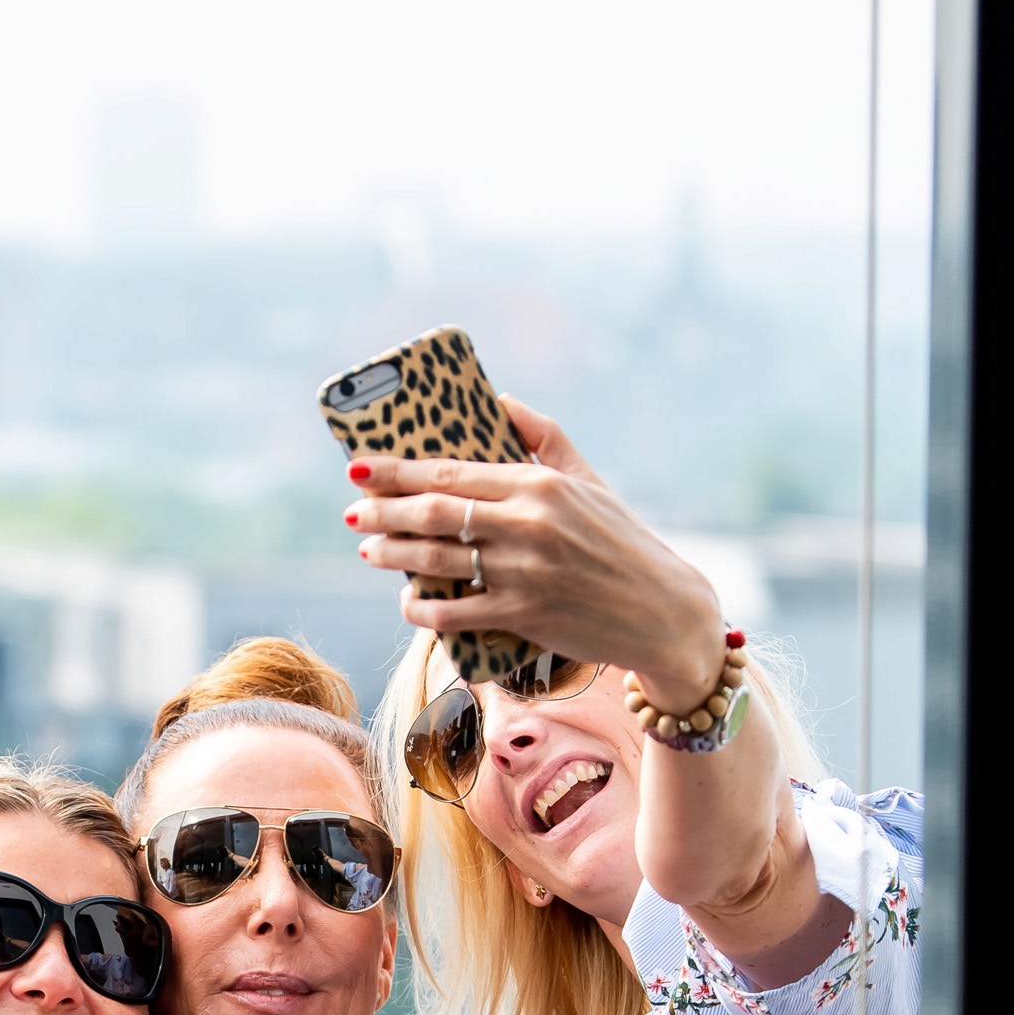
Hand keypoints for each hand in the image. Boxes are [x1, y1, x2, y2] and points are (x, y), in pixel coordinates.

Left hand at [345, 397, 722, 699]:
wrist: (661, 609)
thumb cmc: (621, 539)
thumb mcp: (588, 478)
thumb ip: (542, 436)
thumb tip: (499, 399)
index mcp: (538, 483)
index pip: (450, 471)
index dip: (396, 471)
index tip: (358, 468)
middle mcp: (528, 524)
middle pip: (433, 513)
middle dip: (382, 512)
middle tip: (352, 513)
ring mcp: (523, 572)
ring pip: (436, 560)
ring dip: (393, 556)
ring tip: (368, 550)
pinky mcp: (523, 615)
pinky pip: (456, 611)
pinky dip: (424, 608)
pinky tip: (408, 602)